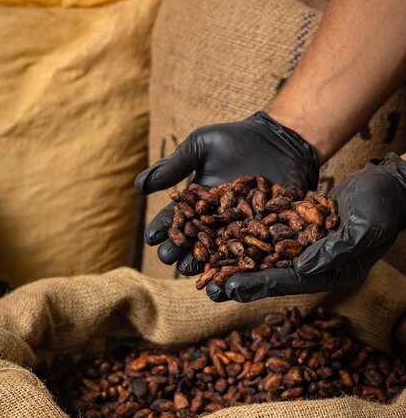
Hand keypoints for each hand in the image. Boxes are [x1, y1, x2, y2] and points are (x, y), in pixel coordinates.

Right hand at [135, 111, 318, 274]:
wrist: (279, 140)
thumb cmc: (235, 140)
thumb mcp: (200, 146)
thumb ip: (173, 166)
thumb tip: (138, 187)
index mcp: (194, 205)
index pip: (172, 221)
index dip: (161, 230)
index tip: (152, 237)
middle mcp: (212, 224)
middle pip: (191, 244)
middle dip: (178, 252)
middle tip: (170, 257)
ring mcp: (237, 233)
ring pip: (216, 256)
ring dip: (203, 266)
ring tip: (195, 271)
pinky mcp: (262, 237)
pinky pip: (249, 255)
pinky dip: (239, 268)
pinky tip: (230, 277)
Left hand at [210, 153, 405, 301]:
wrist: (390, 182)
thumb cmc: (384, 206)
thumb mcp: (364, 228)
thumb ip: (334, 251)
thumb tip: (302, 269)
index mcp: (331, 272)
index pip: (289, 282)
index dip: (258, 285)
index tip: (229, 289)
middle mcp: (316, 263)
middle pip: (272, 274)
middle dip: (240, 279)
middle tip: (208, 287)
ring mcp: (307, 246)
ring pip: (267, 256)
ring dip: (239, 260)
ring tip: (208, 266)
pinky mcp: (301, 226)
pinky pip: (271, 233)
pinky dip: (249, 234)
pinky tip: (225, 233)